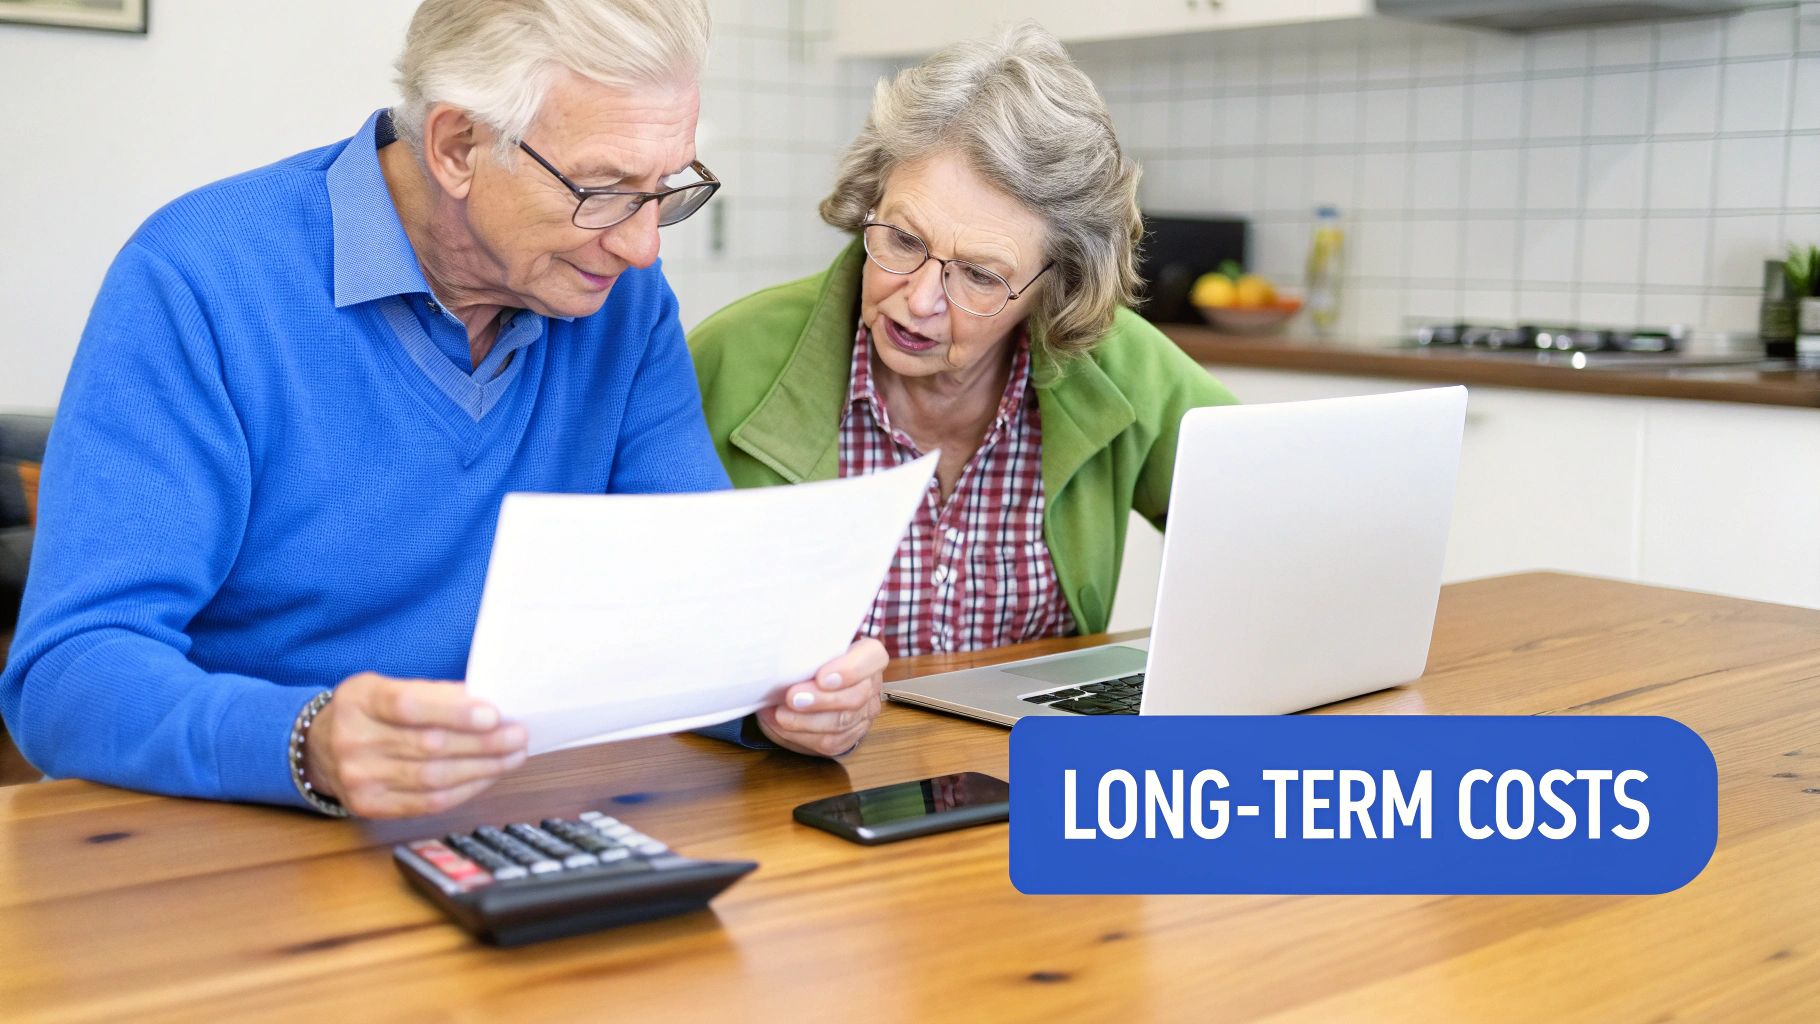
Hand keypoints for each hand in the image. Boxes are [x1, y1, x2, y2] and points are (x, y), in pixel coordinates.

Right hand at [303, 672, 528, 817]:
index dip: (454, 712)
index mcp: (359, 700)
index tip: (493, 714)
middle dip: (483, 742)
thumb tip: (487, 704)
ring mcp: (358, 778)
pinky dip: (464, 790)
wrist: (319, 747)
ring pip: (432, 777)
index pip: (409, 705)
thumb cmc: (368, 712)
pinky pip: (427, 803)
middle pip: (428, 745)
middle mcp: (353, 740)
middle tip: (518, 734)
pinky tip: (487, 777)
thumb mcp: (387, 687)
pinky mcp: (368, 806)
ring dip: (482, 768)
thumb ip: (433, 694)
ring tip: (512, 756)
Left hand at [755, 639, 888, 757]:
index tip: (821, 677)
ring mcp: (864, 714)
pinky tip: (782, 725)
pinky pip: (829, 742)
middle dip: (820, 700)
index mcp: (867, 655)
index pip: (872, 657)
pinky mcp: (849, 736)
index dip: (849, 669)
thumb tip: (784, 653)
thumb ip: (806, 647)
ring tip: (780, 713)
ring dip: (806, 721)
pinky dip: (801, 735)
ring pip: (841, 723)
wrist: (806, 685)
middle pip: (856, 697)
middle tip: (792, 697)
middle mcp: (871, 685)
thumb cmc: (808, 659)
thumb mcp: (809, 646)